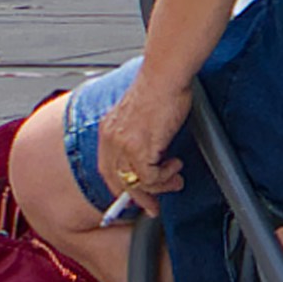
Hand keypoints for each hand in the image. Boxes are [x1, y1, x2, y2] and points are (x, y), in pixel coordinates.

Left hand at [90, 77, 192, 209]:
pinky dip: (165, 177)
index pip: (107, 168)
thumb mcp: (139, 114)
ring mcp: (124, 144)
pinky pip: (150, 177)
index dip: (120, 187)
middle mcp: (112, 139)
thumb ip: (136, 135)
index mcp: (108, 130)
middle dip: (137, 198)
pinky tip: (175, 166)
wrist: (165, 74)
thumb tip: (149, 155)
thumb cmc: (159, 86)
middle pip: (117, 182)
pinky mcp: (140, 148)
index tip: (133, 197)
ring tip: (175, 179)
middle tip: (152, 207)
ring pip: (136, 183)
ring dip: (159, 186)